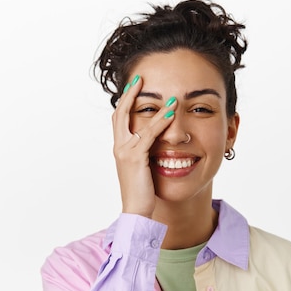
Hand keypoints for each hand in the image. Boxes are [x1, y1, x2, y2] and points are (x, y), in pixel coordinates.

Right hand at [112, 75, 176, 217]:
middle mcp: (119, 147)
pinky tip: (171, 113)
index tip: (135, 87)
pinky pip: (148, 135)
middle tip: (140, 79)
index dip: (126, 102)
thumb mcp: (143, 168)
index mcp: (120, 148)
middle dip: (130, 95)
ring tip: (168, 95)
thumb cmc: (143, 192)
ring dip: (153, 106)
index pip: (119, 119)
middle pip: (120, 113)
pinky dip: (160, 122)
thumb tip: (157, 142)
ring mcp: (125, 151)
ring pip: (136, 121)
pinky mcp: (135, 158)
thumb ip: (146, 152)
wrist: (137, 210)